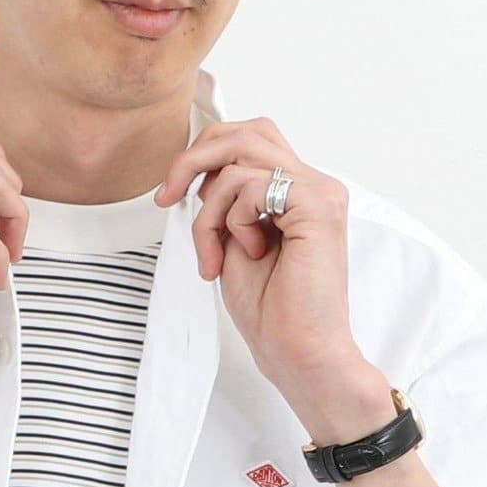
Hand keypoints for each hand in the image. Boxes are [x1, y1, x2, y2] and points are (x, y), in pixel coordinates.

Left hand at [153, 119, 387, 434]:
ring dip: (208, 211)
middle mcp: (314, 184)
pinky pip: (250, 186)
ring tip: (213, 256)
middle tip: (166, 197)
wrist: (300, 354)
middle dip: (194, 158)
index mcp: (297, 192)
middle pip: (246, 132)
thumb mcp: (231, 244)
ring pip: (239, 161)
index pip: (249, 141)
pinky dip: (232, 221)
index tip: (169, 196)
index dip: (203, 157)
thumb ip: (223, 203)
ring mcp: (319, 191)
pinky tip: (249, 254)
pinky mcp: (317, 204)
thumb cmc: (271, 314)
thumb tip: (198, 172)